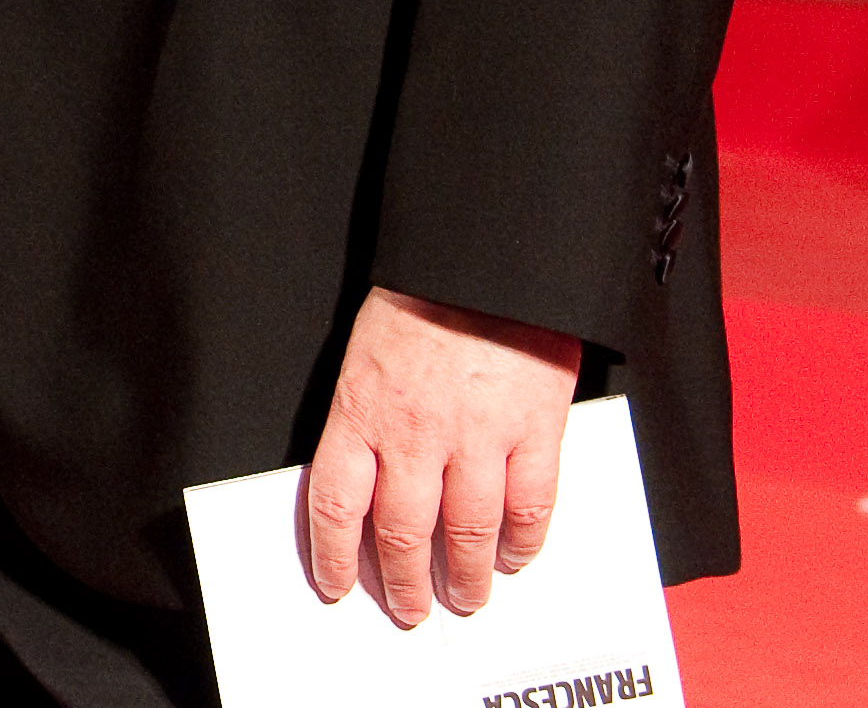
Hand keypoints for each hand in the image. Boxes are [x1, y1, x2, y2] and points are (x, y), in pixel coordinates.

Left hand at [300, 286, 581, 625]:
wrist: (483, 258)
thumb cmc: (420, 301)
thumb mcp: (365, 356)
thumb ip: (366, 420)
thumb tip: (365, 484)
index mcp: (361, 412)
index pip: (334, 506)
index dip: (333, 557)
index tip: (336, 586)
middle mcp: (414, 434)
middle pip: (403, 535)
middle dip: (404, 584)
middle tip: (410, 609)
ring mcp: (477, 437)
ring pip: (469, 534)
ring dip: (468, 577)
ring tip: (467, 597)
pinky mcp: (534, 430)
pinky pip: (531, 507)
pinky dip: (524, 543)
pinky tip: (517, 557)